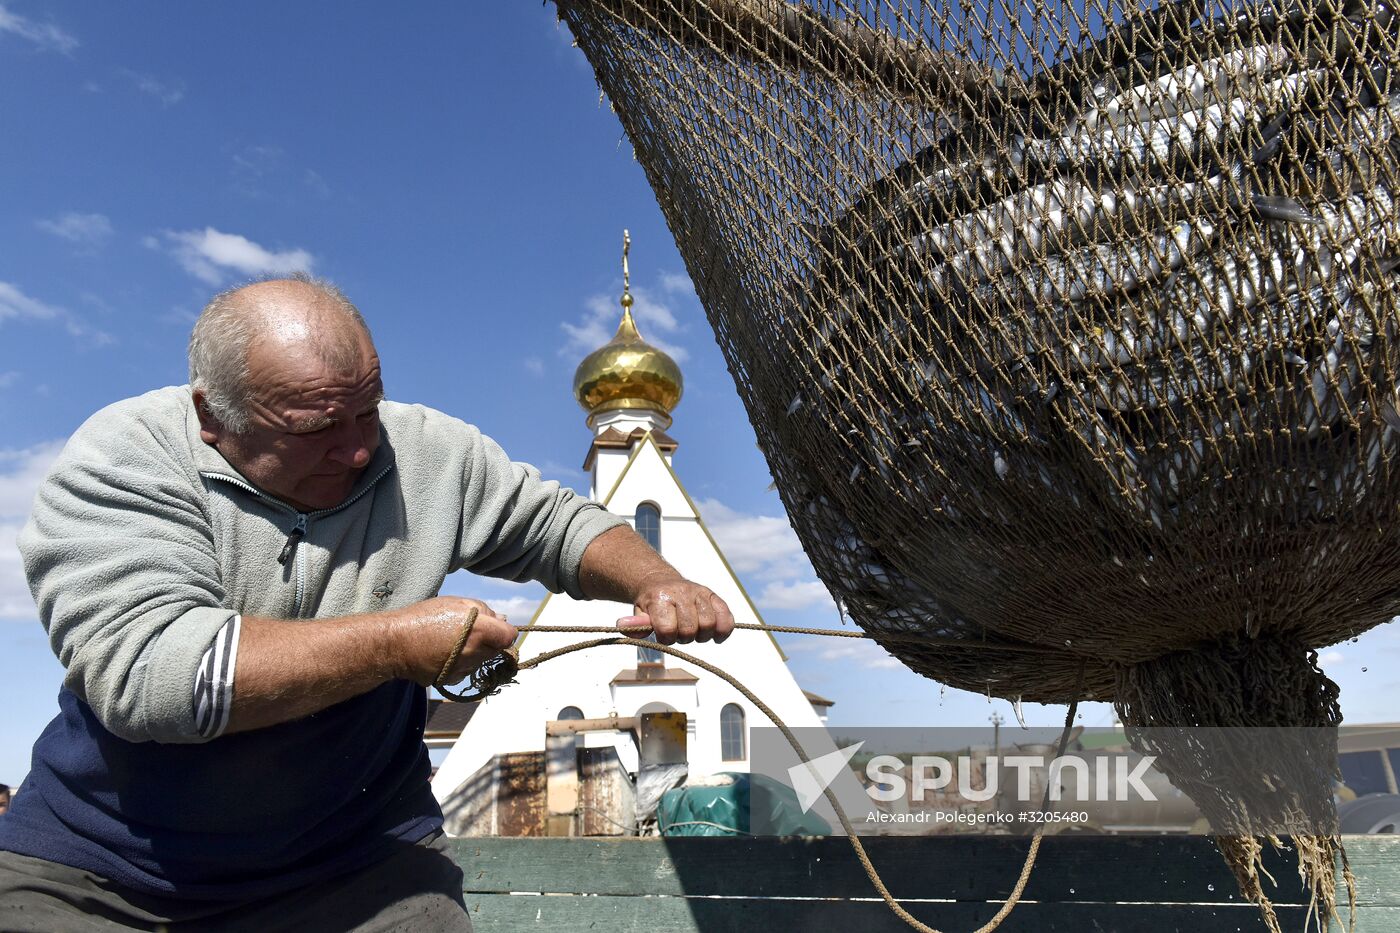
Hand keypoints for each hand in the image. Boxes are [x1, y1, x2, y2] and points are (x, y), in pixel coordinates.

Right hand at [394, 596, 517, 685]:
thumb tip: (501, 621)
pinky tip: (444, 654)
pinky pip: (466, 670)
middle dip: (489, 641)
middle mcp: (476, 654)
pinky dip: (461, 663)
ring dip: (476, 652)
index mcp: (480, 632)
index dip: (504, 631)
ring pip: (481, 661)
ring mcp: (464, 670)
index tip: (494, 627)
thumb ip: (484, 611)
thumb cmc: (425, 617)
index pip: (509, 637)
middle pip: (496, 650)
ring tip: (453, 641)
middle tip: (469, 631)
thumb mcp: (457, 603)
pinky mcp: (453, 680)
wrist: (396, 644)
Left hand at [622, 575, 734, 644]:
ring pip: (709, 624)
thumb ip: (633, 624)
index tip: (663, 635)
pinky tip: (715, 636)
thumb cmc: (650, 605)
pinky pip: (726, 616)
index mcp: (660, 598)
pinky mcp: (713, 596)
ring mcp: (699, 593)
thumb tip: (623, 625)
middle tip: (678, 633)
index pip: (669, 629)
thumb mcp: (638, 614)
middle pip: (691, 629)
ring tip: (693, 631)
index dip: (666, 638)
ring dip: (701, 635)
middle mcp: (681, 592)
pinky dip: (723, 630)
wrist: (660, 583)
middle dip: (684, 637)